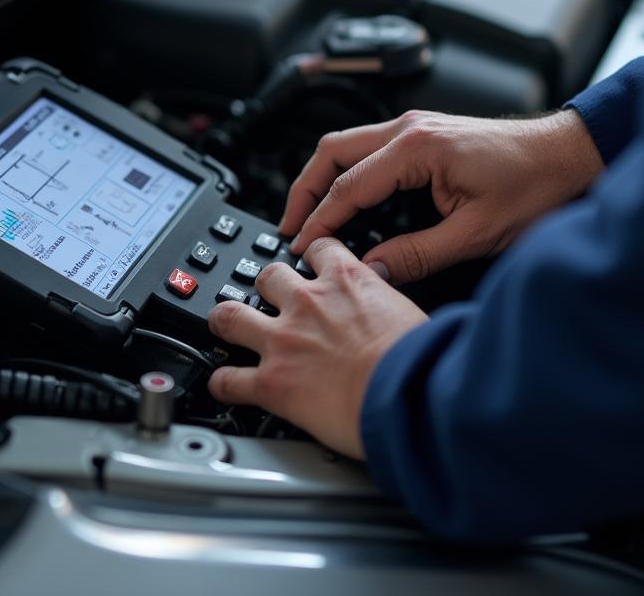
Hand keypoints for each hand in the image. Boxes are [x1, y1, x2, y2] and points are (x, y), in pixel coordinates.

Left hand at [207, 238, 427, 458]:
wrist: (408, 393)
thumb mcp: (413, 312)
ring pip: (231, 315)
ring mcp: (284, 340)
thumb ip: (390, 306)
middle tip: (266, 295)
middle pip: (269, 275)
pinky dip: (222, 382)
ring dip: (226, 319)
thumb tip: (396, 316)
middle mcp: (308, 302)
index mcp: (347, 281)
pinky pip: (229, 379)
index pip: (320, 249)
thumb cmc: (421, 359)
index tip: (311, 263)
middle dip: (265, 284)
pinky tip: (222, 384)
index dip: (312, 255)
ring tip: (223, 324)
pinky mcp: (271, 382)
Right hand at [280, 109, 603, 283]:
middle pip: (332, 151)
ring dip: (324, 179)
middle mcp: (410, 129)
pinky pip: (370, 150)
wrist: (571, 155)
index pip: (348, 186)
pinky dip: (349, 174)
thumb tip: (374, 271)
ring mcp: (416, 128)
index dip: (320, 221)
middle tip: (289, 227)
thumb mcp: (476, 233)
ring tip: (310, 217)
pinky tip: (350, 202)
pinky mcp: (425, 134)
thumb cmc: (536, 185)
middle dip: (304, 190)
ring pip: (347, 146)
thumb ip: (419, 254)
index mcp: (417, 147)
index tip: (300, 247)